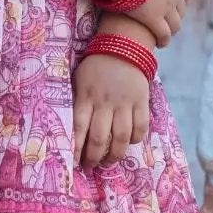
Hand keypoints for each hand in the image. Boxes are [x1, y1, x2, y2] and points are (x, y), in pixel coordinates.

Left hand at [72, 49, 150, 169]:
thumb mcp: (80, 81)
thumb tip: (72, 130)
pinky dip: (135, 139)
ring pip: (121, 137)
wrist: (123, 46)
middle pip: (100, 138)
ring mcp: (125, 103)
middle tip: (90, 166)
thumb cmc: (96, 66)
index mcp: (86, 96)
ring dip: (114, 154)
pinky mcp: (141, 102)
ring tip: (108, 161)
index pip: (78, 127)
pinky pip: (140, 127)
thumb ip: (78, 102)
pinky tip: (128, 143)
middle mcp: (105, 102)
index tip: (73, 161)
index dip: (76, 148)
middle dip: (94, 157)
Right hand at [129, 0, 190, 47]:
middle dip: (176, 19)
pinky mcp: (154, 19)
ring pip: (175, 25)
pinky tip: (159, 44)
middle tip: (168, 25)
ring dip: (171, 32)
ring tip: (165, 37)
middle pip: (181, 12)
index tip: (175, 8)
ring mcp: (166, 7)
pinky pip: (163, 35)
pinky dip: (163, 40)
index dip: (181, 3)